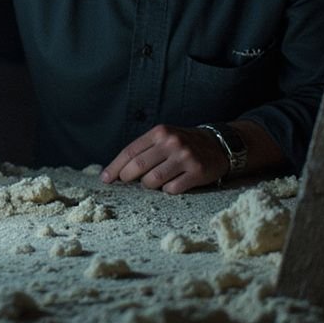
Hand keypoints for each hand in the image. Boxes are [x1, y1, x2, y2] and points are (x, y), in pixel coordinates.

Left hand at [99, 124, 228, 193]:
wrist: (218, 145)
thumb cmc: (183, 144)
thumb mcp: (164, 138)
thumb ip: (143, 150)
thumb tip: (117, 170)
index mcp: (159, 132)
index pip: (130, 152)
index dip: (114, 167)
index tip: (105, 179)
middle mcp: (172, 142)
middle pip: (138, 167)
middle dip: (128, 178)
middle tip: (128, 181)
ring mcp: (185, 157)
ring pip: (153, 180)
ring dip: (149, 185)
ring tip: (154, 182)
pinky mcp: (197, 172)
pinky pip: (172, 189)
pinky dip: (168, 190)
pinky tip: (173, 184)